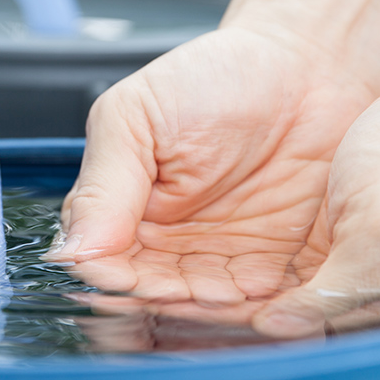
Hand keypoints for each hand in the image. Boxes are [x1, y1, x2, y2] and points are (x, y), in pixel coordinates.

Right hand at [53, 24, 379, 307]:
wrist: (305, 64)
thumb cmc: (216, 78)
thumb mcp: (137, 117)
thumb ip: (105, 185)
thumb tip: (74, 254)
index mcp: (127, 219)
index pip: (109, 270)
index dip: (117, 282)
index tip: (130, 278)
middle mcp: (174, 251)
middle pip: (158, 303)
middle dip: (168, 304)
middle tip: (184, 291)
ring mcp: (228, 265)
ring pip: (210, 315)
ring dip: (216, 314)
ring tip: (226, 296)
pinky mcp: (283, 270)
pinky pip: (271, 309)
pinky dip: (266, 314)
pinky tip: (266, 302)